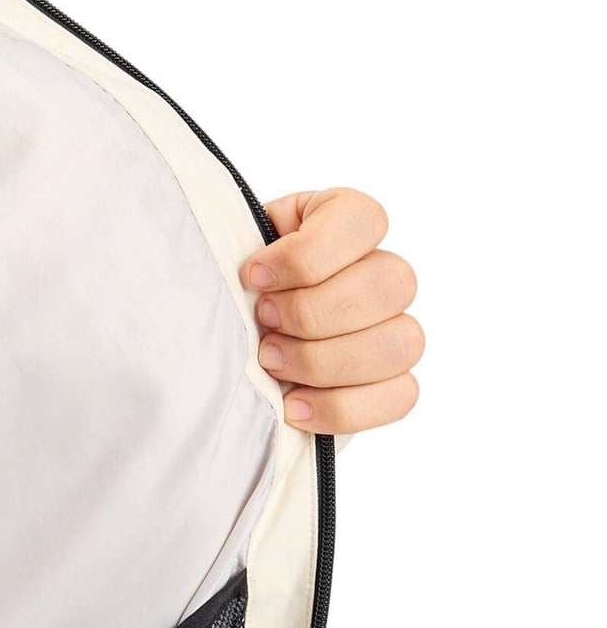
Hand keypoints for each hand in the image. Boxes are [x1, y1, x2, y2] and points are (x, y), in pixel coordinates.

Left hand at [242, 188, 422, 434]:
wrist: (227, 346)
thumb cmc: (233, 291)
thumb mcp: (232, 253)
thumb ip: (244, 248)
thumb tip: (251, 274)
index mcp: (347, 223)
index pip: (364, 220)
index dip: (307, 255)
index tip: (254, 276)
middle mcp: (383, 272)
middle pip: (391, 285)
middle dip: (313, 313)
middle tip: (264, 323)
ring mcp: (395, 329)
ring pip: (399, 344)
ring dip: (324, 361)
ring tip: (271, 365)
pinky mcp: (392, 383)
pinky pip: (400, 396)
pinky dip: (341, 407)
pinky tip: (294, 406)